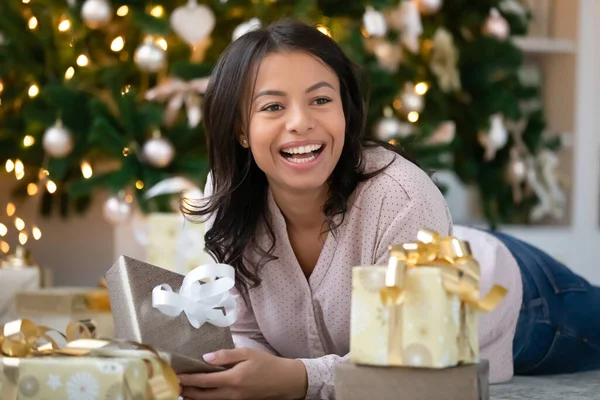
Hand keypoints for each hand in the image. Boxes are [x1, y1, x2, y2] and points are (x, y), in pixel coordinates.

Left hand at [178, 348, 307, 399]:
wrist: (285, 381)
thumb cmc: (267, 364)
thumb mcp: (248, 353)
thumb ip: (226, 355)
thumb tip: (206, 357)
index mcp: (233, 379)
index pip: (205, 380)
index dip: (189, 378)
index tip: (176, 375)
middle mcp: (231, 393)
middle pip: (203, 395)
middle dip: (187, 391)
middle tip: (173, 385)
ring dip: (195, 397)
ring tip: (183, 390)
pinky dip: (207, 398)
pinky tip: (201, 394)